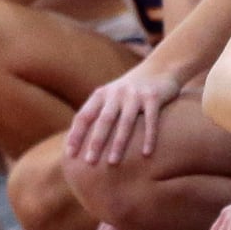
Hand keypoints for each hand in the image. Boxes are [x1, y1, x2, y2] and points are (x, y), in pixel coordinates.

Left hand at [65, 60, 181, 164]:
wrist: (161, 67)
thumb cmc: (131, 90)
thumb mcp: (111, 96)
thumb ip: (97, 112)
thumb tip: (77, 140)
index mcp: (102, 94)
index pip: (84, 116)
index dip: (75, 134)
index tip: (69, 154)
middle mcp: (116, 93)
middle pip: (103, 120)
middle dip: (96, 142)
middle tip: (89, 162)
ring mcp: (135, 95)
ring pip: (125, 122)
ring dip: (119, 143)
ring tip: (113, 162)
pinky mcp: (153, 97)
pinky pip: (151, 120)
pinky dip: (149, 137)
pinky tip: (146, 154)